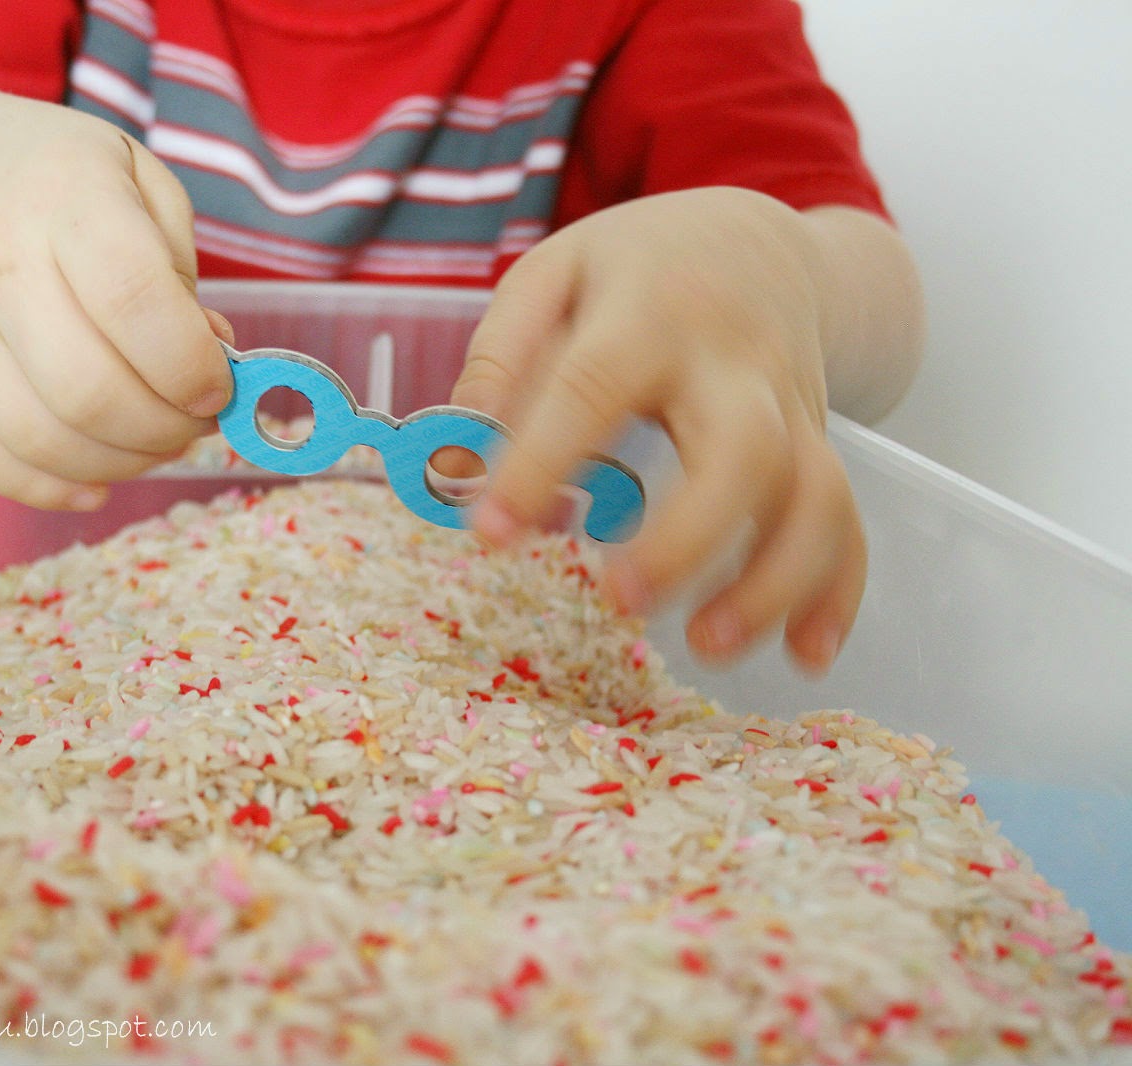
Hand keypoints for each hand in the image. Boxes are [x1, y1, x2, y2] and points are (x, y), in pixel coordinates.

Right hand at [0, 88, 232, 508]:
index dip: (189, 366)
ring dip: (117, 464)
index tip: (217, 388)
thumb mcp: (137, 182)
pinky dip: (49, 488)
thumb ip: (178, 272)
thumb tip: (209, 361)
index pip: (133, 300)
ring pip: (37, 436)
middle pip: (86, 389)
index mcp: (66, 193)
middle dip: (162, 431)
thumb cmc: (57, 180)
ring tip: (149, 445)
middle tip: (191, 425)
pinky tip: (95, 484)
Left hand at [452, 187, 866, 673]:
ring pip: (816, 495)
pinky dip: (839, 590)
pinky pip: (847, 520)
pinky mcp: (819, 445)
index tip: (492, 533)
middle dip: (691, 535)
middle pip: (744, 448)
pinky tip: (804, 652)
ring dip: (775, 581)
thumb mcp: (552, 274)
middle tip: (623, 600)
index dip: (540, 460)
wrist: (756, 238)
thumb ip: (502, 358)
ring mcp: (791, 407)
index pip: (592, 385)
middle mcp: (734, 364)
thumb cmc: (632, 270)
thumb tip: (462, 459)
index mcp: (646, 312)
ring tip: (710, 647)